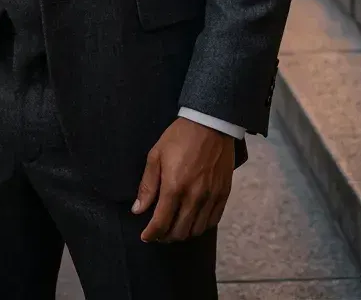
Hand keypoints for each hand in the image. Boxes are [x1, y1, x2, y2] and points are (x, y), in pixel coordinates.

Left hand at [133, 118, 234, 242]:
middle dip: (165, 237)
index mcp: (174, 187)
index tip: (145, 236)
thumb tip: (137, 210)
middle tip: (158, 233)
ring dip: (183, 234)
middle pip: (179, 231)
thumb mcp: (156, 155)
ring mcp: (211, 197)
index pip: (161, 222)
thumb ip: (147, 185)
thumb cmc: (179, 137)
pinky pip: (212, 221)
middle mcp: (194, 196)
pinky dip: (201, 226)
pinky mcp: (223, 194)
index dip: (151, 234)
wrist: (210, 123)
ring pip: (196, 230)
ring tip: (174, 228)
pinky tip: (193, 221)